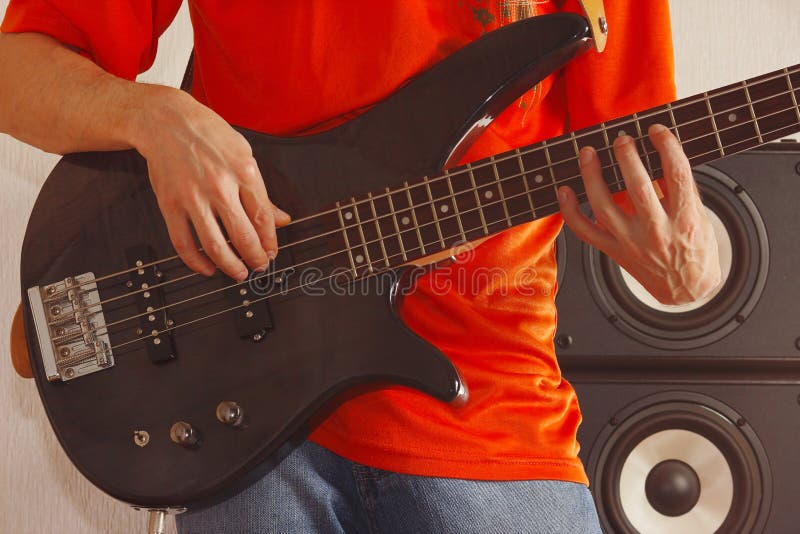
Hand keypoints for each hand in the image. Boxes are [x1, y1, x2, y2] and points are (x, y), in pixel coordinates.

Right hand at [134, 88, 289, 280]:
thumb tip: (282, 220)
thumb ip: (261, 192)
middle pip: (243, 236)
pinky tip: (207, 268)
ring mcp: (193, 197)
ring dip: (231, 266)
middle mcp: (220, 186)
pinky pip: (184, 243)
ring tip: (239, 273)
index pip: (263, 218)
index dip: (270, 242)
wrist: (165, 120)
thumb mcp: (244, 155)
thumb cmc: (208, 134)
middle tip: (259, 266)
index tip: (272, 253)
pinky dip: (196, 262)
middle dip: (256, 258)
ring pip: (215, 245)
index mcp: (243, 171)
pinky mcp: (170, 205)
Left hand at [557, 123, 721, 304]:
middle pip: (637, 186)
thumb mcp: (699, 215)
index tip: (655, 130)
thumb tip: (657, 152)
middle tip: (621, 139)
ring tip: (588, 153)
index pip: (676, 172)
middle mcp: (657, 231)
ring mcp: (631, 243)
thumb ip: (679, 187)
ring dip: (592, 176)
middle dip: (626, 156)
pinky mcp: (613, 252)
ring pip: (604, 206)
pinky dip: (570, 211)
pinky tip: (565, 190)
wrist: (687, 289)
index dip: (665, 145)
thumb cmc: (695, 248)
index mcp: (685, 218)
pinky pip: (585, 231)